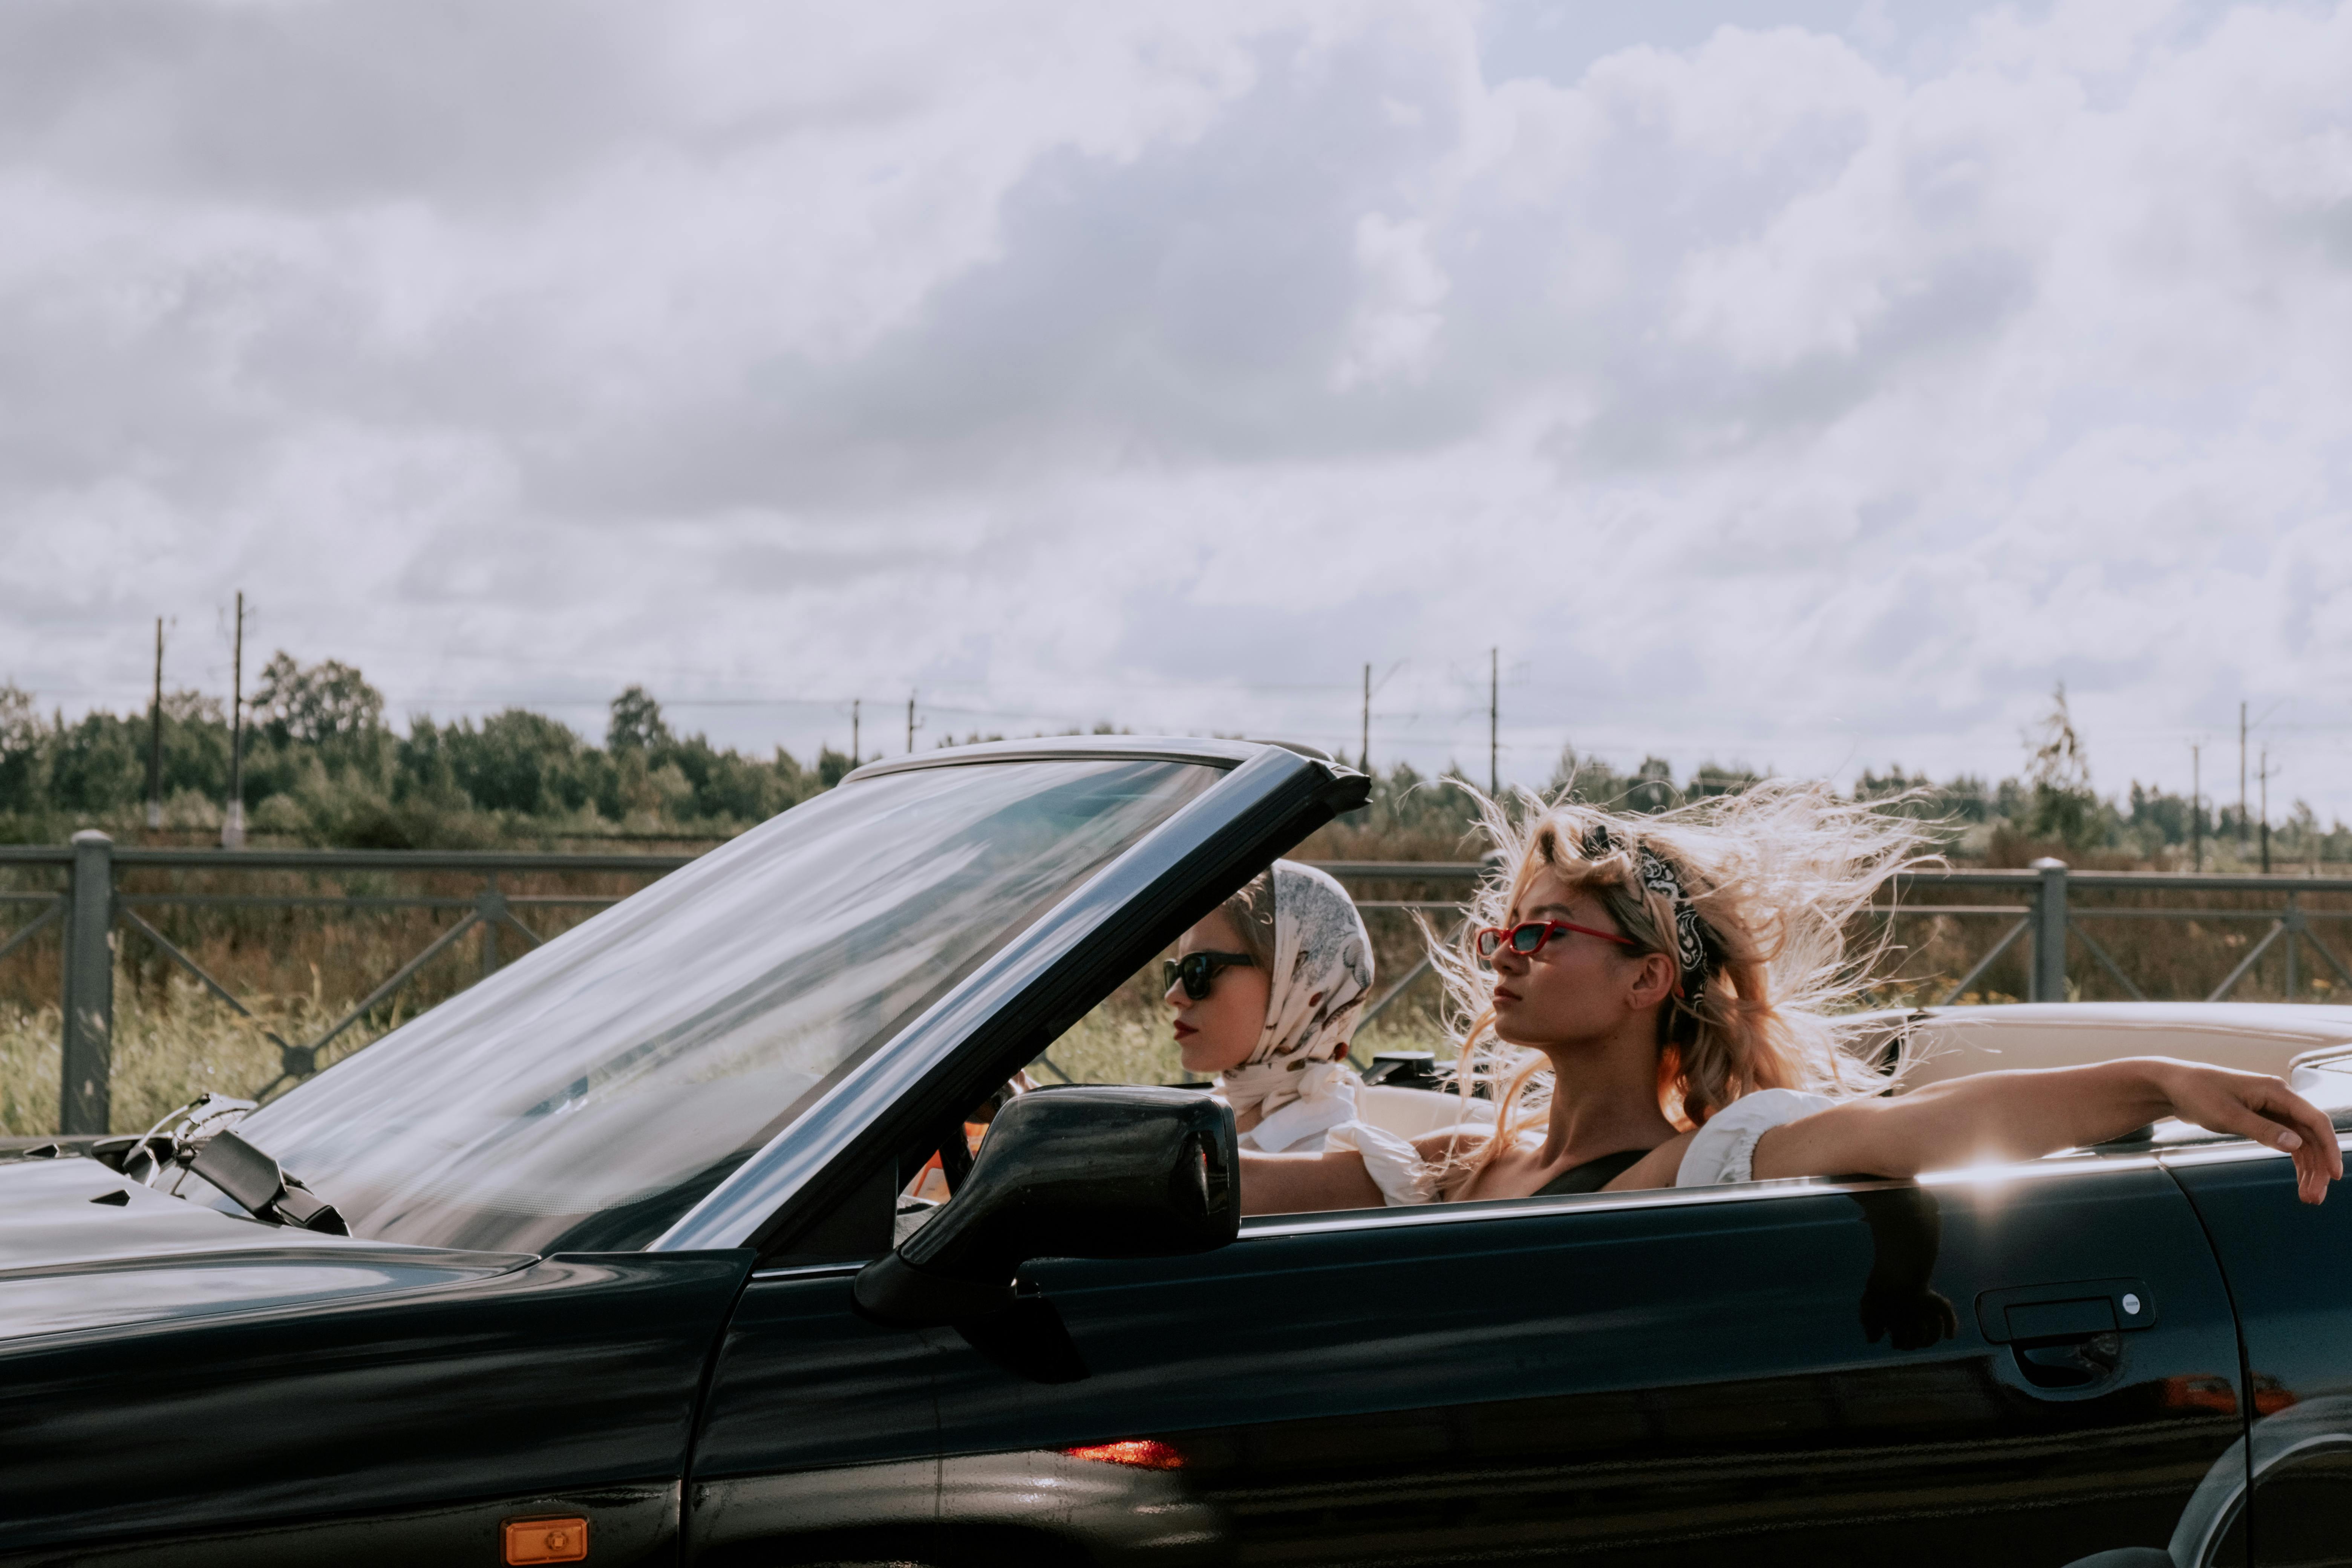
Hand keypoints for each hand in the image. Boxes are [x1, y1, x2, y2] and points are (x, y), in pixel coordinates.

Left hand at [2156, 1061, 2343, 1204]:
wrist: (2173, 1086)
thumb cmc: (2197, 1094)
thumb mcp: (2227, 1115)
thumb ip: (2263, 1129)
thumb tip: (2296, 1144)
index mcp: (2276, 1091)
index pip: (2315, 1121)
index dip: (2329, 1148)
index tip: (2334, 1174)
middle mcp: (2279, 1099)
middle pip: (2311, 1136)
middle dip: (2317, 1167)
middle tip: (2315, 1197)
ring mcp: (2272, 1109)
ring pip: (2302, 1142)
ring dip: (2308, 1169)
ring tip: (2308, 1197)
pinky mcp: (2262, 1119)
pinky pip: (2288, 1141)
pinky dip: (2294, 1161)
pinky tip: (2299, 1181)